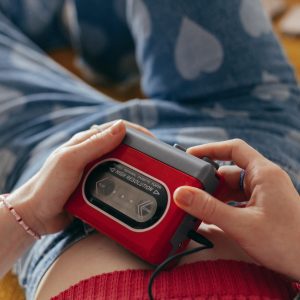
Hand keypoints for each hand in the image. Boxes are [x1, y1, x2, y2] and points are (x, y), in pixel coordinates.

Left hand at [7, 120, 152, 235]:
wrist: (36, 216)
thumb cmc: (48, 185)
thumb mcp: (71, 160)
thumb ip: (95, 144)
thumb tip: (121, 127)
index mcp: (86, 142)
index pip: (117, 129)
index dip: (137, 133)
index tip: (154, 142)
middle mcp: (93, 154)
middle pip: (123, 147)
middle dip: (140, 151)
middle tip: (155, 162)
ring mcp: (95, 171)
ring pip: (122, 165)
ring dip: (135, 168)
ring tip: (148, 175)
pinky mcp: (97, 187)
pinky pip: (117, 182)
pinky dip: (127, 184)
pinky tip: (133, 189)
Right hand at [174, 139, 299, 280]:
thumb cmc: (289, 244)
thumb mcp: (241, 225)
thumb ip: (209, 209)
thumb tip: (182, 194)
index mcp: (264, 173)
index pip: (233, 149)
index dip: (210, 149)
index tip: (190, 156)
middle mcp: (264, 180)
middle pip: (228, 171)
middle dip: (208, 182)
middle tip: (189, 192)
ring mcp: (264, 194)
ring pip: (232, 188)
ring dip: (215, 197)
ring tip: (198, 209)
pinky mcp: (263, 208)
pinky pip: (237, 201)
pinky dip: (223, 207)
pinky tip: (213, 219)